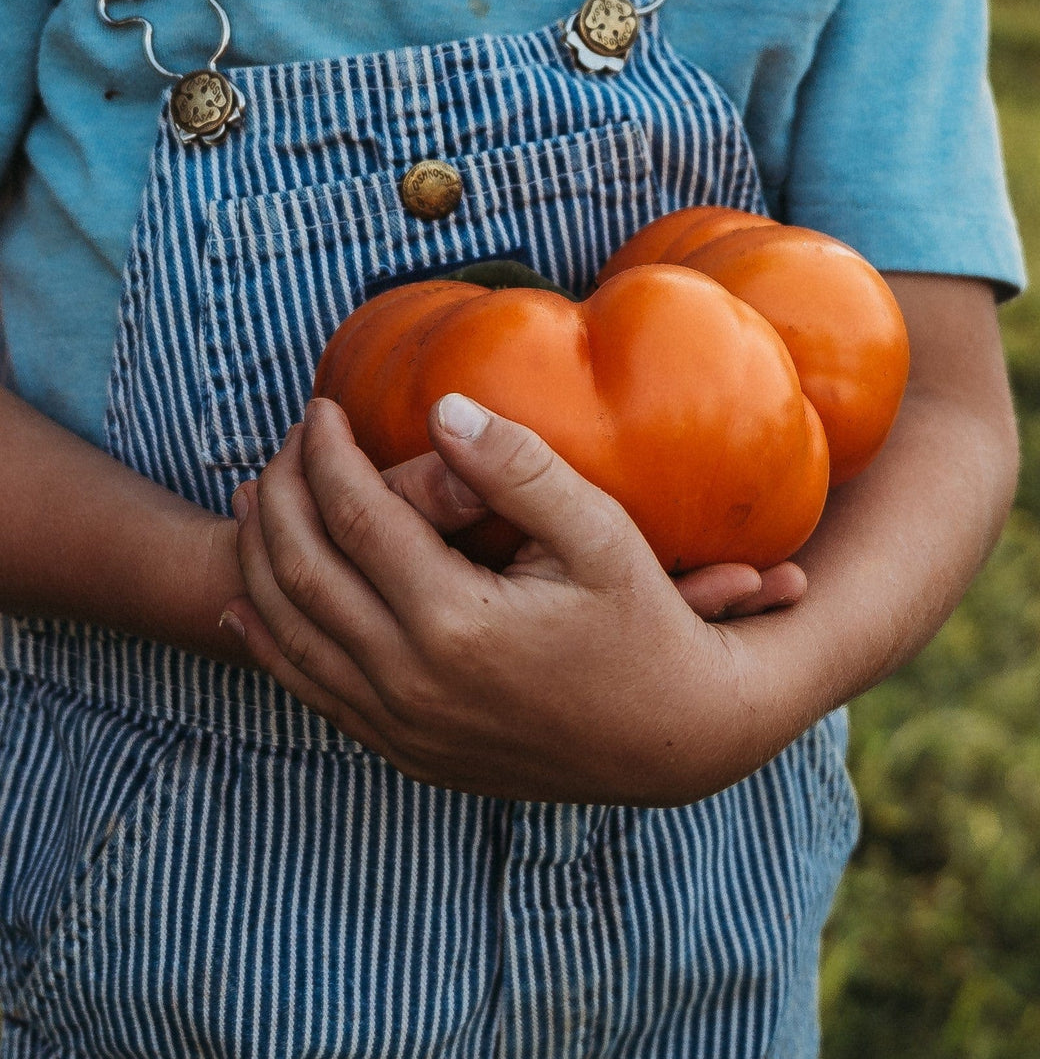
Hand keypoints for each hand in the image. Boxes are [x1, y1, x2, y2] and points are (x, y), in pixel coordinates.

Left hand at [223, 397, 787, 804]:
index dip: (327, 453)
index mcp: (457, 620)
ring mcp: (403, 726)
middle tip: (284, 446)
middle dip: (281, 496)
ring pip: (292, 634)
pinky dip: (270, 643)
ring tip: (253, 503)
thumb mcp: (600, 534)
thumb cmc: (646, 624)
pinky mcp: (407, 750)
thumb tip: (442, 408)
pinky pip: (312, 692)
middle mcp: (413, 681)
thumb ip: (518, 467)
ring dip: (260, 561)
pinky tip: (249, 610)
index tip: (320, 410)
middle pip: (304, 571)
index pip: (356, 514)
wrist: (671, 740)